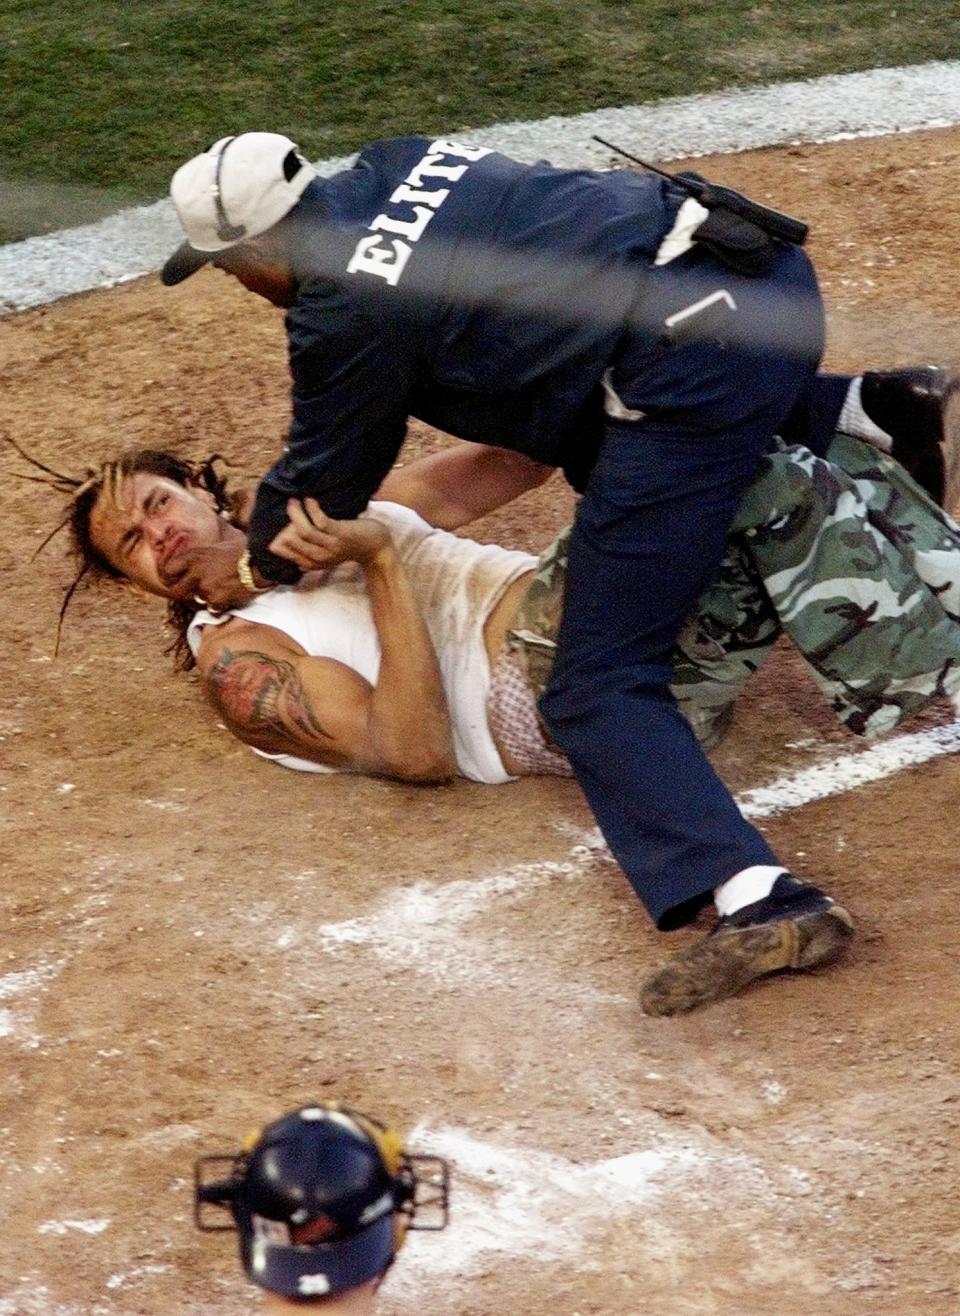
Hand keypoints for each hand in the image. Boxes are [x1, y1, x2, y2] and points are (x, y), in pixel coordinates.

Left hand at [159, 539, 256, 610]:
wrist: (261, 562)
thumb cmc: (243, 550)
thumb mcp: (217, 546)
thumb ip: (203, 555)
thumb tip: (197, 560)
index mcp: (193, 556)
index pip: (167, 570)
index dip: (169, 578)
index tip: (174, 581)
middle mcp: (195, 572)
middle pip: (176, 591)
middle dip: (183, 594)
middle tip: (192, 593)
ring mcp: (205, 587)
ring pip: (198, 600)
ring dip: (207, 597)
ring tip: (221, 589)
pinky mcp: (217, 599)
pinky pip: (213, 608)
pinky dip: (220, 605)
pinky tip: (230, 596)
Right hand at [268, 498, 391, 571]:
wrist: (377, 548)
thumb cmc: (352, 546)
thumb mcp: (329, 553)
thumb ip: (312, 551)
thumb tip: (288, 551)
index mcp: (317, 562)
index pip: (291, 556)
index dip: (280, 545)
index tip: (275, 533)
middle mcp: (322, 556)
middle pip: (295, 542)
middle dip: (286, 524)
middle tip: (287, 505)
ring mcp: (331, 545)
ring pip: (305, 531)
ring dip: (296, 515)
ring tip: (294, 501)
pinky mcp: (341, 534)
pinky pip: (321, 521)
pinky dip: (312, 510)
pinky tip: (309, 500)